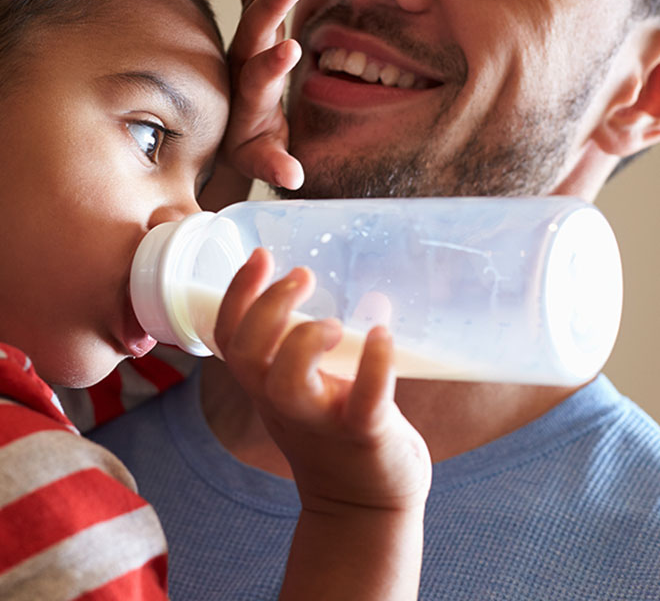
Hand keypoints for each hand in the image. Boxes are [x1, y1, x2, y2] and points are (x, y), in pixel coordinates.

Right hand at [214, 247, 431, 512]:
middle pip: (248, 352)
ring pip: (288, 382)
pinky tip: (383, 335)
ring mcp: (320, 420)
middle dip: (268, 306)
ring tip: (333, 322)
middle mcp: (282, 403)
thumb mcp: (309, 391)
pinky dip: (374, 366)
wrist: (361, 506)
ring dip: (304, 340)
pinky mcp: (363, 434)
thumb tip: (372, 294)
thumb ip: (325, 348)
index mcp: (266, 386)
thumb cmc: (336, 435)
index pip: (230, 336)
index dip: (237, 294)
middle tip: (302, 276)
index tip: (260, 255)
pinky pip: (363, 400)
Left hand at [222, 0, 331, 190]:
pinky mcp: (255, 26)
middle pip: (252, 30)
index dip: (271, 64)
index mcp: (247, 99)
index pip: (255, 78)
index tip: (291, 48)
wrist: (229, 125)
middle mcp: (241, 64)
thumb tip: (294, 177)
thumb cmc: (250, 146)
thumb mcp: (262, 159)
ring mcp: (246, 40)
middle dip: (273, 5)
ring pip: (257, 0)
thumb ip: (276, 164)